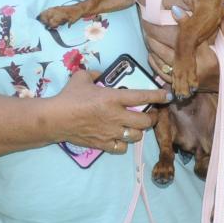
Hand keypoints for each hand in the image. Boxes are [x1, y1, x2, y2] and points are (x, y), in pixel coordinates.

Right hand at [50, 70, 170, 153]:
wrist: (56, 118)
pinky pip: (122, 148)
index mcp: (113, 98)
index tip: (167, 96)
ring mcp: (111, 132)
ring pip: (136, 136)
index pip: (142, 96)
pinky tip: (120, 138)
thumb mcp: (81, 78)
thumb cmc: (69, 96)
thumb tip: (99, 74)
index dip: (158, 96)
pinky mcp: (103, 144)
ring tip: (134, 126)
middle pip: (145, 121)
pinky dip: (123, 143)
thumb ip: (94, 74)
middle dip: (152, 117)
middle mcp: (116, 116)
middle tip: (150, 114)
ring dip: (138, 131)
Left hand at [143, 2, 223, 91]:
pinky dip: (155, 64)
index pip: (194, 38)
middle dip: (160, 39)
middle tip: (149, 25)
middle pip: (173, 52)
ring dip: (155, 50)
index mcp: (209, 58)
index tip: (175, 10)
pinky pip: (164, 75)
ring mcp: (187, 80)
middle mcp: (196, 70)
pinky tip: (150, 53)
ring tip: (148, 36)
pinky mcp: (182, 85)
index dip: (184, 24)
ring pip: (165, 64)